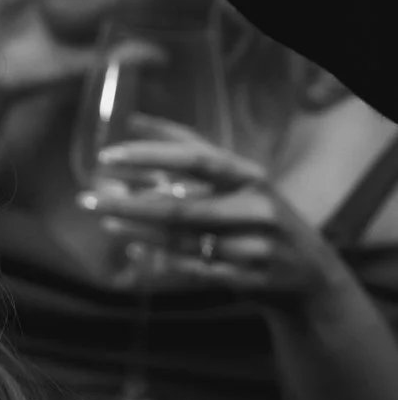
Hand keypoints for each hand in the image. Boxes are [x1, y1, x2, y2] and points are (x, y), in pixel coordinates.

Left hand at [85, 140, 354, 315]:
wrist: (311, 275)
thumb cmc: (259, 214)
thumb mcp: (236, 178)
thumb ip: (190, 148)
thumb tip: (136, 119)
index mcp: (249, 177)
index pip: (196, 158)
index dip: (151, 155)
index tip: (107, 155)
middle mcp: (255, 209)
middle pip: (181, 207)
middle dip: (129, 202)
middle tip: (87, 197)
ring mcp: (254, 247)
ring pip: (183, 240)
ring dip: (138, 230)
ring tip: (104, 219)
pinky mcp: (249, 279)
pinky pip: (194, 269)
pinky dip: (162, 259)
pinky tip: (134, 249)